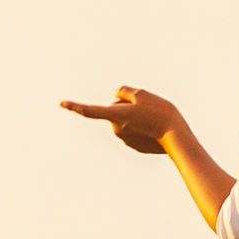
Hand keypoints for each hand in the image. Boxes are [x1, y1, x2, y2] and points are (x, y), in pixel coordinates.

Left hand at [60, 88, 189, 157]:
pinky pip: (134, 130)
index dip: (75, 106)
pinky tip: (155, 128)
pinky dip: (142, 127)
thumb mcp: (143, 94)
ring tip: (153, 117)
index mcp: (115, 115)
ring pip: (125, 120)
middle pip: (115, 110)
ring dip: (135, 116)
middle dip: (126, 106)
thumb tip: (116, 95)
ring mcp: (125, 139)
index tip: (62, 103)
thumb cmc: (160, 113)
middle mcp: (116, 129)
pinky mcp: (134, 146)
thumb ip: (125, 91)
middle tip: (147, 107)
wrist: (176, 138)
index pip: (90, 110)